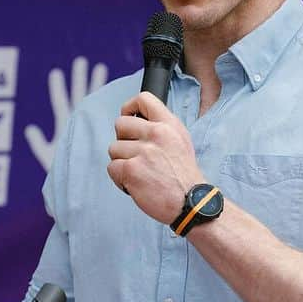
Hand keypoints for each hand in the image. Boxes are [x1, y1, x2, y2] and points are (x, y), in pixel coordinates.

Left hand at [24, 56, 108, 171]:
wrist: (82, 188)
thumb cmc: (64, 177)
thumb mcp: (46, 157)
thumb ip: (38, 143)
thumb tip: (29, 128)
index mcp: (65, 127)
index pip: (60, 102)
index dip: (57, 87)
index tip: (56, 72)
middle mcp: (78, 125)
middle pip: (79, 95)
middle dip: (80, 78)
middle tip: (82, 61)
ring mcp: (90, 127)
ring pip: (94, 101)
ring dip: (95, 84)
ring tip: (99, 67)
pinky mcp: (100, 133)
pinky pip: (105, 114)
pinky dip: (109, 102)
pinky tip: (115, 90)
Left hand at [107, 92, 203, 223]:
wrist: (191, 202)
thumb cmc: (183, 175)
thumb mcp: (180, 141)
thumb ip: (161, 127)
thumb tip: (136, 118)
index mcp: (169, 125)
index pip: (143, 99)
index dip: (129, 108)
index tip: (130, 119)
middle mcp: (157, 134)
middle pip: (120, 124)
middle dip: (123, 141)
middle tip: (137, 156)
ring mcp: (143, 152)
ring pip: (114, 149)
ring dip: (122, 163)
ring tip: (140, 173)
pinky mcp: (131, 170)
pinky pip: (112, 167)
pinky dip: (119, 179)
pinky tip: (135, 184)